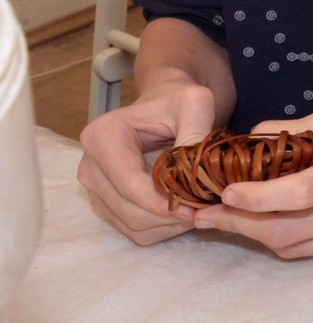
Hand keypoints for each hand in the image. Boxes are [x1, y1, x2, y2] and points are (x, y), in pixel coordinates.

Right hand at [78, 80, 220, 243]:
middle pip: (128, 209)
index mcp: (102, 137)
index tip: (197, 207)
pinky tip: (184, 211)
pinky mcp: (106, 203)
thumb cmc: (179, 101)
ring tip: (198, 209)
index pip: (129, 184)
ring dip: (166, 225)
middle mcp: (90, 166)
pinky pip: (133, 230)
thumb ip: (195, 131)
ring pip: (131, 225)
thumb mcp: (195, 103)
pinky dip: (160, 228)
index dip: (163, 202)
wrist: (168, 105)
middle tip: (205, 209)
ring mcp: (95, 188)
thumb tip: (193, 171)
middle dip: (168, 215)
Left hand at [189, 107, 312, 258]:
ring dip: (253, 234)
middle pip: (286, 230)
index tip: (222, 192)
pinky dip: (280, 237)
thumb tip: (247, 141)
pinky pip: (309, 249)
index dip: (255, 198)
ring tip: (220, 220)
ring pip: (293, 246)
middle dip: (239, 224)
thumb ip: (294, 133)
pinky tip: (260, 223)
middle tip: (201, 213)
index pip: (297, 195)